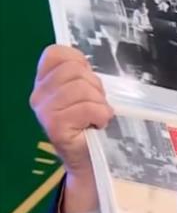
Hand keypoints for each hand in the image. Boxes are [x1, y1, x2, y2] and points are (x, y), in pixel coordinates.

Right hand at [29, 45, 112, 212]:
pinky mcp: (55, 126)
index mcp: (44, 82)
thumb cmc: (90, 123)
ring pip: (82, 88)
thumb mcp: (87, 93)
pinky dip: (101, 115)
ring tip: (97, 116)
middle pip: (75, 70)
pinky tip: (98, 124)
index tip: (87, 83)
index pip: (57, 53)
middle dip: (95, 86)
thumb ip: (81, 74)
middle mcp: (39, 94)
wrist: (89, 158)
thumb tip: (83, 61)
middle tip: (96, 105)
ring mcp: (45, 111)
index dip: (80, 63)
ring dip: (99, 103)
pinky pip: (88, 108)